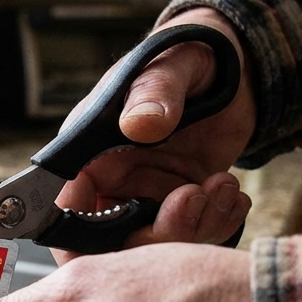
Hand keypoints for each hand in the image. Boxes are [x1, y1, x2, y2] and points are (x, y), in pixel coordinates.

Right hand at [54, 8, 257, 263]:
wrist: (234, 66)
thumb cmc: (189, 54)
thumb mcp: (173, 64)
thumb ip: (154, 92)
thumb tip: (140, 124)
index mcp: (90, 149)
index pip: (66, 208)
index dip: (82, 235)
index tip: (133, 224)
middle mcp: (112, 180)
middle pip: (112, 242)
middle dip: (158, 233)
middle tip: (197, 198)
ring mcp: (146, 196)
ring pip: (155, 246)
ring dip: (196, 227)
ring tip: (224, 187)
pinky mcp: (179, 203)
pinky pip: (190, 236)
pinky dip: (216, 225)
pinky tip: (231, 195)